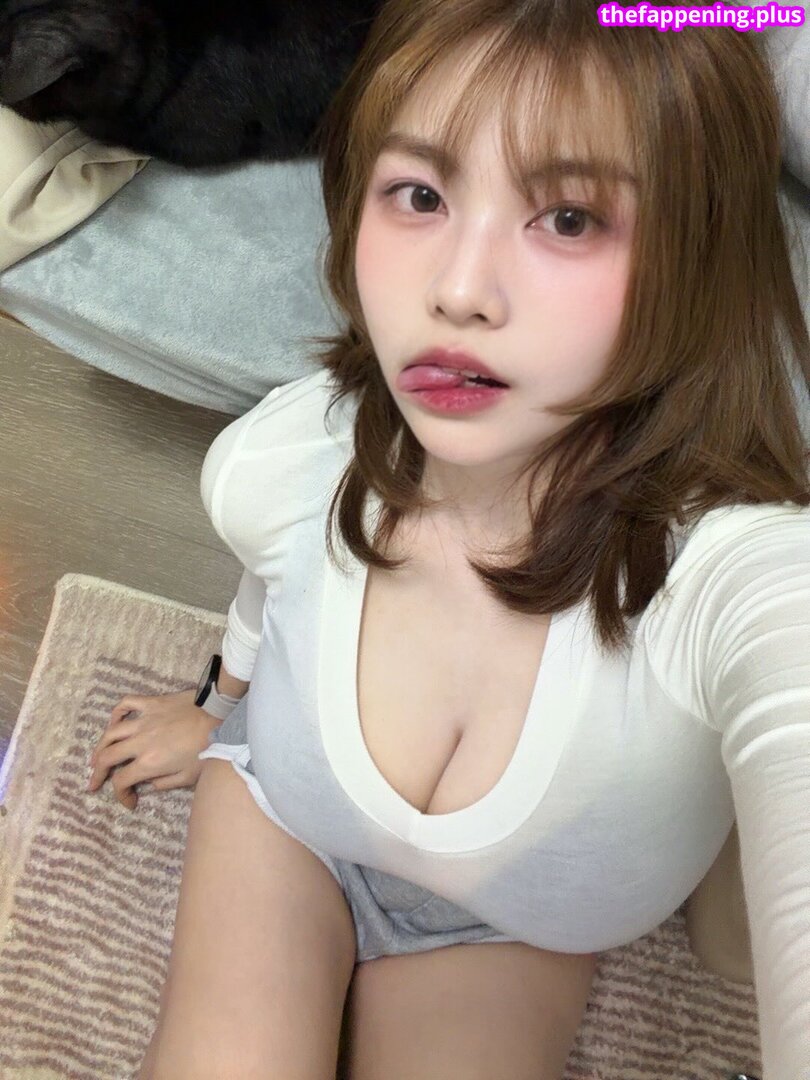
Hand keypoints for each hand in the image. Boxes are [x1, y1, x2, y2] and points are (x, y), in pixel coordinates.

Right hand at [87, 689, 217, 810]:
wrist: (220, 714)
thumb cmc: (208, 747)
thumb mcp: (190, 776)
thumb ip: (166, 783)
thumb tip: (150, 785)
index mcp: (149, 763)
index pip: (122, 781)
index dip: (121, 795)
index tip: (130, 801)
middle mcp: (140, 742)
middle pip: (107, 758)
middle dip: (97, 773)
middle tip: (94, 782)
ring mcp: (143, 720)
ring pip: (110, 733)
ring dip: (99, 747)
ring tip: (96, 757)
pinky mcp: (151, 703)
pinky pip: (125, 704)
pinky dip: (116, 712)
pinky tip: (114, 722)